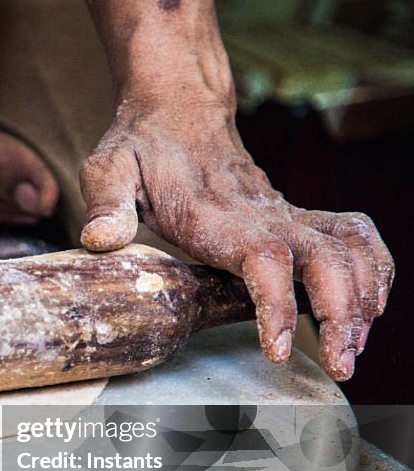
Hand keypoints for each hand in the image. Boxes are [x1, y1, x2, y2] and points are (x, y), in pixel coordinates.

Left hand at [77, 90, 392, 380]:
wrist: (177, 106)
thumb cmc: (141, 144)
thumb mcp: (108, 169)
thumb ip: (105, 205)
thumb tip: (97, 241)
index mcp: (212, 211)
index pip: (262, 256)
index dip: (275, 303)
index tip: (275, 347)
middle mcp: (259, 211)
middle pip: (324, 258)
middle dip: (341, 313)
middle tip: (339, 364)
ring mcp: (283, 210)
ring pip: (347, 249)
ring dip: (361, 299)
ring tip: (352, 350)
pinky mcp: (294, 213)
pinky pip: (353, 235)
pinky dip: (373, 268)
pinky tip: (369, 306)